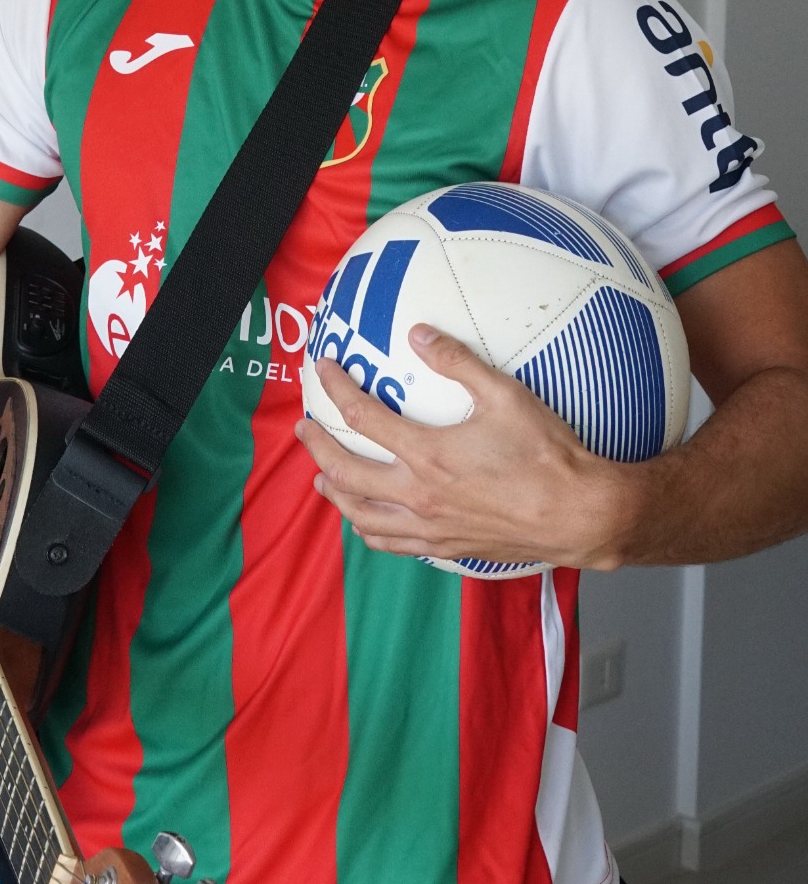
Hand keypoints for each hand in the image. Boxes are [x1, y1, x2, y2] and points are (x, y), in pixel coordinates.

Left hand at [297, 324, 629, 569]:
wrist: (579, 514)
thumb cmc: (547, 454)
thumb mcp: (505, 395)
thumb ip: (458, 362)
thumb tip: (419, 335)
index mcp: (427, 455)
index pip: (362, 417)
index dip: (335, 388)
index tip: (323, 368)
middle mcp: (419, 495)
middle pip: (346, 473)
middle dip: (317, 447)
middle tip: (304, 428)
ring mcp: (430, 527)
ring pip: (362, 516)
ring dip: (335, 494)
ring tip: (322, 478)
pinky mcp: (447, 548)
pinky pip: (393, 544)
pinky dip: (369, 530)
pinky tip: (367, 522)